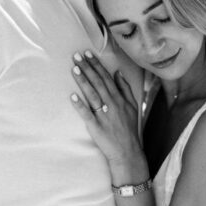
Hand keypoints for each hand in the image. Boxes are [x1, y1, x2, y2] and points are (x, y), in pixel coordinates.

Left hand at [70, 50, 142, 165]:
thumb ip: (125, 89)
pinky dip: (80, 105)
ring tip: (74, 68)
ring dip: (83, 81)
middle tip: (77, 56)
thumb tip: (118, 73)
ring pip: (91, 94)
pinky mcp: (96, 127)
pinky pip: (87, 114)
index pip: (106, 78)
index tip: (88, 54)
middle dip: (87, 68)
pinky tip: (72, 96)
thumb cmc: (129, 129)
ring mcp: (103, 115)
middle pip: (97, 83)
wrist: (128, 151)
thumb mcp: (133, 106)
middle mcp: (111, 104)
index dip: (96, 65)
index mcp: (119, 99)